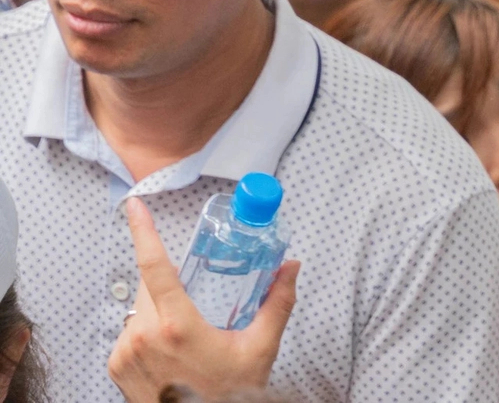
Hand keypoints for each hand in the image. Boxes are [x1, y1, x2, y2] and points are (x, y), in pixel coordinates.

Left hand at [108, 197, 298, 402]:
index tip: (134, 206)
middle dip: (172, 282)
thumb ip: (277, 304)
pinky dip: (148, 331)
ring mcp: (125, 352)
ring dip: (161, 309)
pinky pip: (131, 331)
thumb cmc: (226, 396)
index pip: (155, 267)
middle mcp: (145, 336)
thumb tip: (290, 268)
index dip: (144, 232)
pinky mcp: (116, 366)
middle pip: (151, 285)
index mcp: (178, 326)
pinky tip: (171, 351)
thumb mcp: (260, 349)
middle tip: (198, 301)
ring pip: (141, 309)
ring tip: (188, 337)